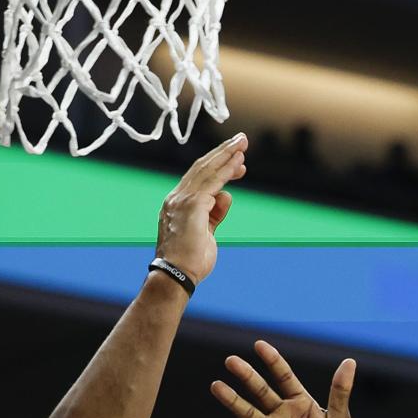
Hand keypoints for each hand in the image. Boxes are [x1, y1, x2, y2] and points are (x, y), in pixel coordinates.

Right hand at [155, 133, 248, 285]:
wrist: (175, 277)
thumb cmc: (189, 262)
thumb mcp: (206, 234)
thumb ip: (215, 214)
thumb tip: (226, 196)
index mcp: (176, 204)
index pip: (198, 179)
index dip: (218, 167)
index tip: (237, 163)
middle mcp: (176, 198)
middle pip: (201, 167)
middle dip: (223, 153)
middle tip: (241, 141)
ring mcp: (182, 200)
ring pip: (207, 170)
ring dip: (226, 155)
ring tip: (242, 144)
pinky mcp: (192, 205)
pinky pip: (213, 182)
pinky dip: (227, 170)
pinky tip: (239, 162)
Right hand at [207, 342, 355, 417]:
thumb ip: (340, 393)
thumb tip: (349, 362)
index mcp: (299, 403)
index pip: (284, 376)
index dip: (272, 361)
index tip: (258, 345)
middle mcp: (280, 414)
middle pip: (260, 391)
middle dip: (246, 375)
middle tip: (230, 360)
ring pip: (247, 413)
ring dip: (232, 400)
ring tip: (216, 386)